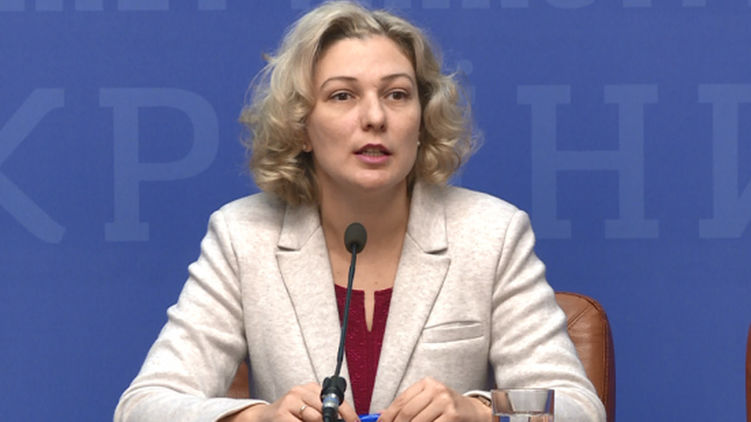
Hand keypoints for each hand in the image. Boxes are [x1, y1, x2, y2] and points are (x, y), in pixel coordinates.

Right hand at [220, 382, 358, 421]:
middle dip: (334, 421)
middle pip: (327, 410)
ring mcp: (290, 402)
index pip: (336, 399)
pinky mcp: (281, 415)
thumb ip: (324, 411)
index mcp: (311, 388)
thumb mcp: (308, 409)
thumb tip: (345, 420)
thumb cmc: (289, 416)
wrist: (262, 418)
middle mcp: (300, 391)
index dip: (348, 414)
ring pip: (316, 418)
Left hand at [377, 377, 490, 421]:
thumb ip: (409, 407)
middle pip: (406, 413)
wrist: (476, 414)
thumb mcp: (430, 401)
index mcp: (426, 384)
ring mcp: (445, 402)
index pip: (400, 402)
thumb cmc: (449, 409)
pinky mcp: (452, 415)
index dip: (387, 417)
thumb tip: (383, 417)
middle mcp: (436, 390)